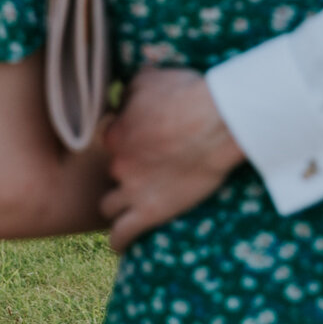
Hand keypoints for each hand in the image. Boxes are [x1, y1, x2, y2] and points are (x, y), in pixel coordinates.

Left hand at [99, 68, 246, 252]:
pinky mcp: (150, 212)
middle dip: (125, 173)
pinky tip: (120, 244)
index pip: (109, 141)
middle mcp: (117, 162)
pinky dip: (119, 241)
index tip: (142, 143)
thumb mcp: (149, 79)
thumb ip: (130, 89)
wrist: (215, 123)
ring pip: (107, 206)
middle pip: (112, 172)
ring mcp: (132, 189)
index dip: (126, 142)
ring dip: (116, 207)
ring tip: (128, 211)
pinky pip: (121, 234)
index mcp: (114, 132)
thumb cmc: (186, 95)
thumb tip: (125, 92)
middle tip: (146, 173)